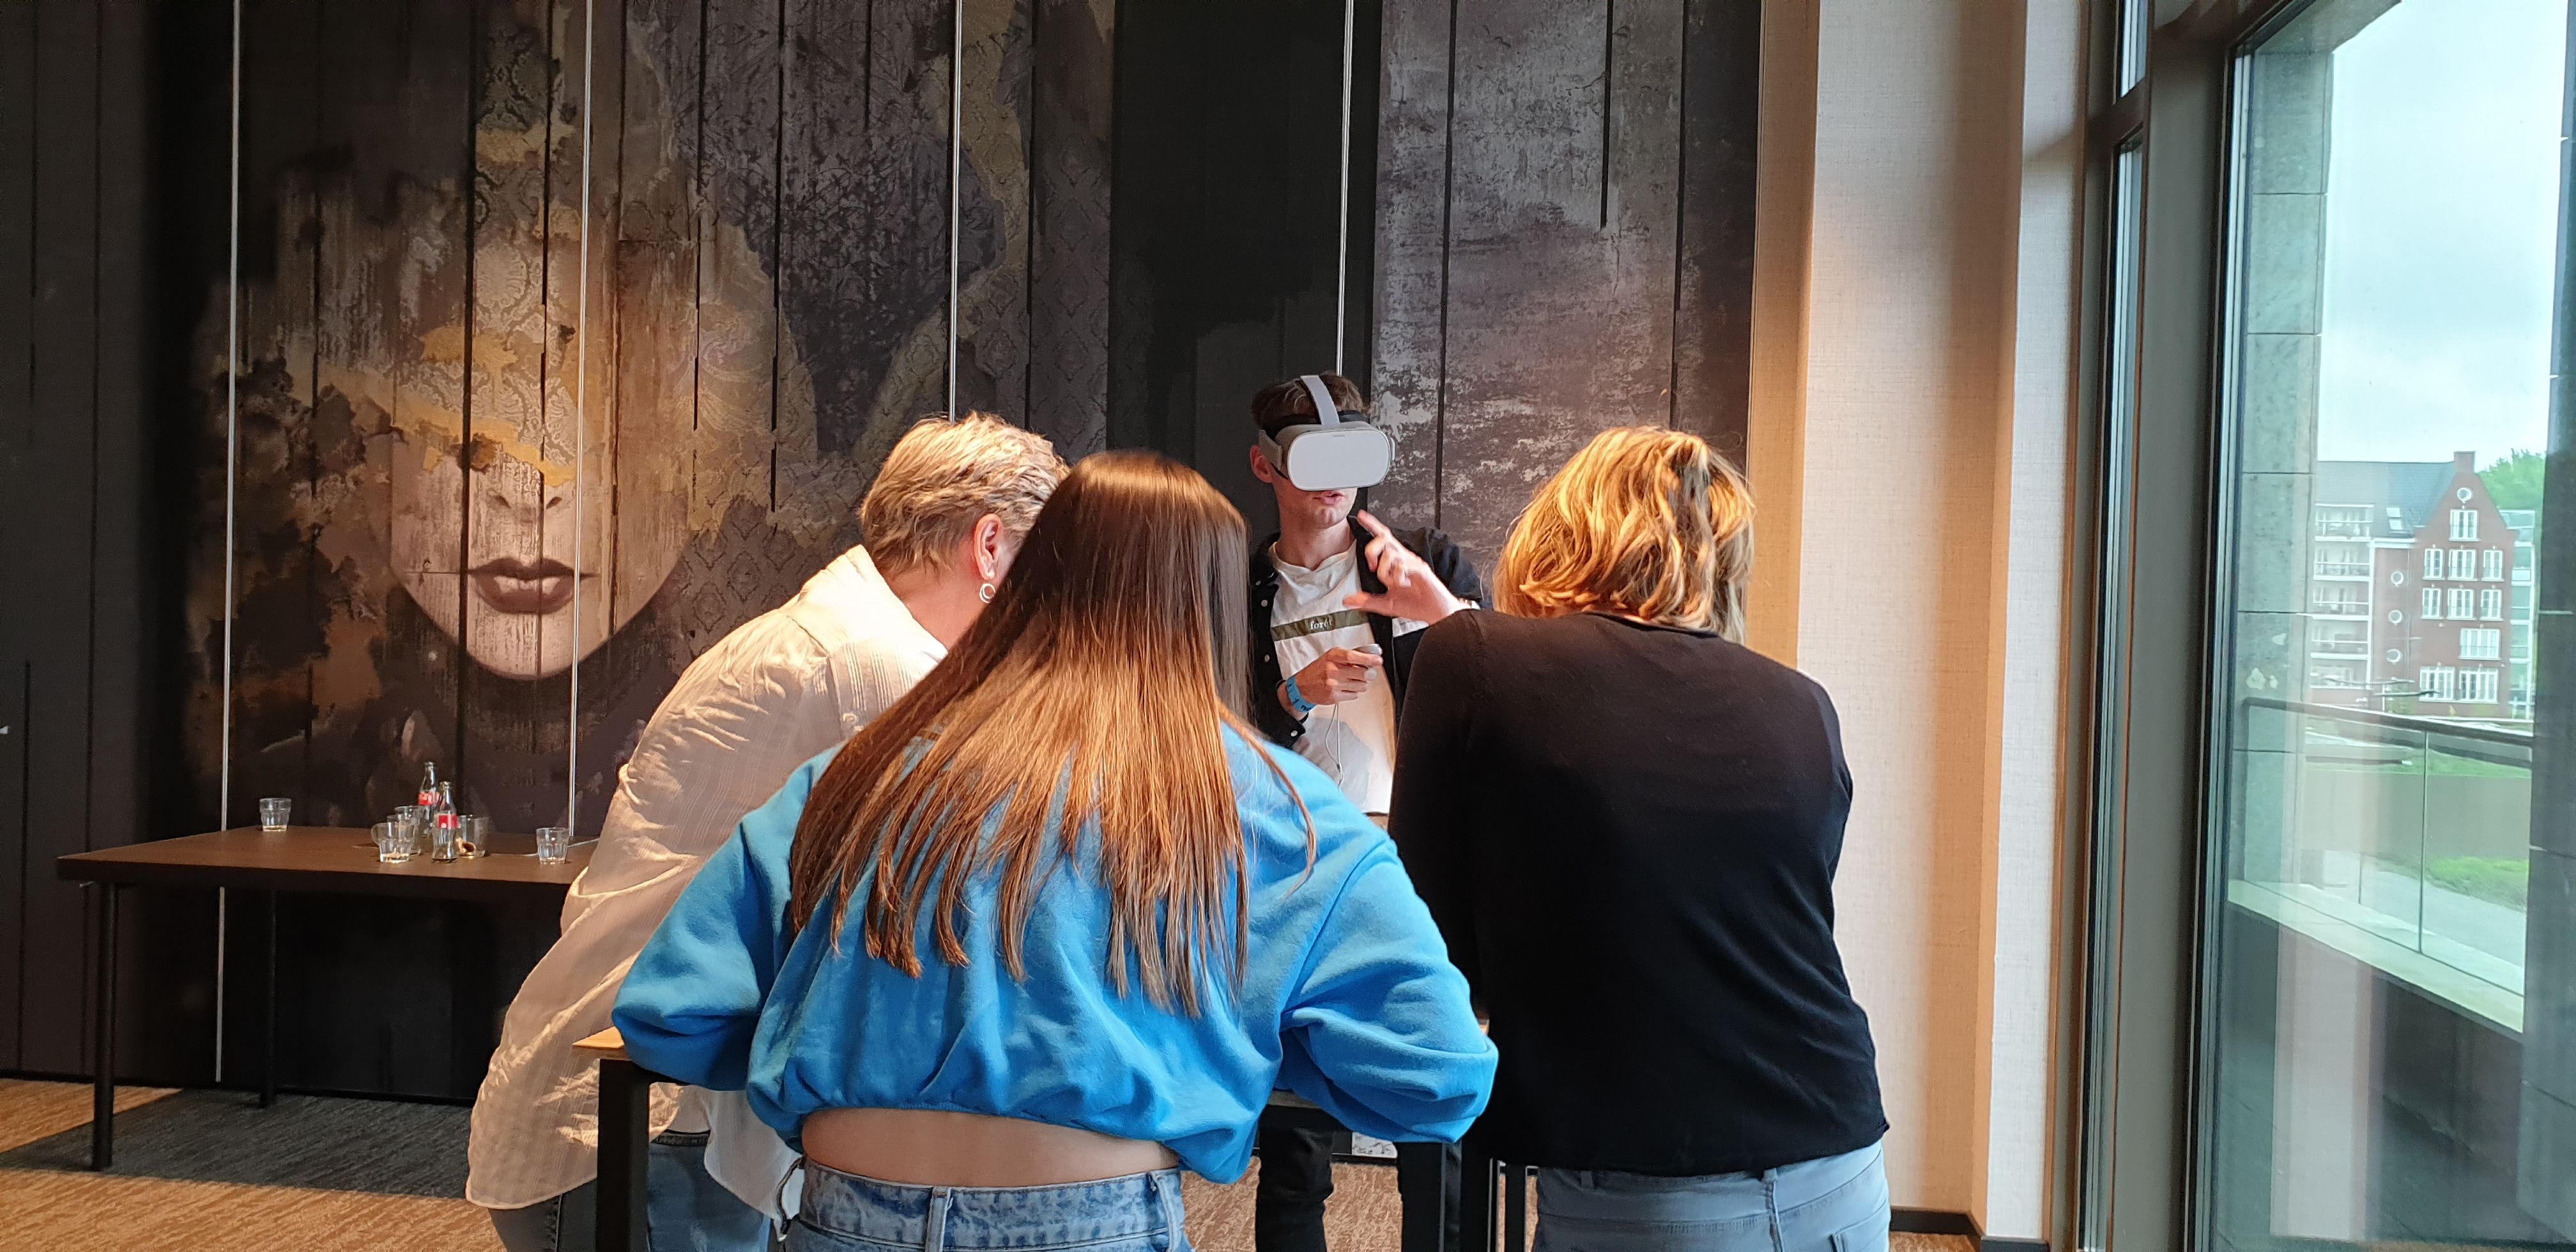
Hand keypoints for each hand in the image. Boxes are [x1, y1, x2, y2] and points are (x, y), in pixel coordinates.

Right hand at [1283, 647, 1384, 715]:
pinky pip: (1355, 695)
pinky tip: (1346, 687)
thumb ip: (1351, 654)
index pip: (1353, 656)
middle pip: (1363, 673)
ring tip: (1353, 680)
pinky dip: (1354, 691)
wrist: (1303, 686)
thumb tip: (1373, 653)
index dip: (1369, 658)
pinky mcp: (1335, 696)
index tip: (1378, 660)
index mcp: (1333, 657)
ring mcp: (1334, 684)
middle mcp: (1333, 670)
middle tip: (1369, 673)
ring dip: (1361, 683)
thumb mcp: (1332, 656)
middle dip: (1370, 673)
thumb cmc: (1319, 669)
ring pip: (1362, 685)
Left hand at [1342, 510, 1464, 622]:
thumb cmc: (1416, 605)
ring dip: (1386, 572)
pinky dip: (1398, 578)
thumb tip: (1348, 600)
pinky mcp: (1420, 569)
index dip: (1372, 525)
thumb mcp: (1386, 604)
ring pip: (1390, 554)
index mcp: (1396, 562)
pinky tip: (1405, 584)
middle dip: (1372, 550)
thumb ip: (1367, 601)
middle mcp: (1404, 558)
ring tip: (1394, 584)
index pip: (1383, 539)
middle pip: (1383, 538)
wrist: (1436, 613)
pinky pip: (1402, 566)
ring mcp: (1412, 562)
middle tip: (1372, 566)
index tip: (1361, 516)